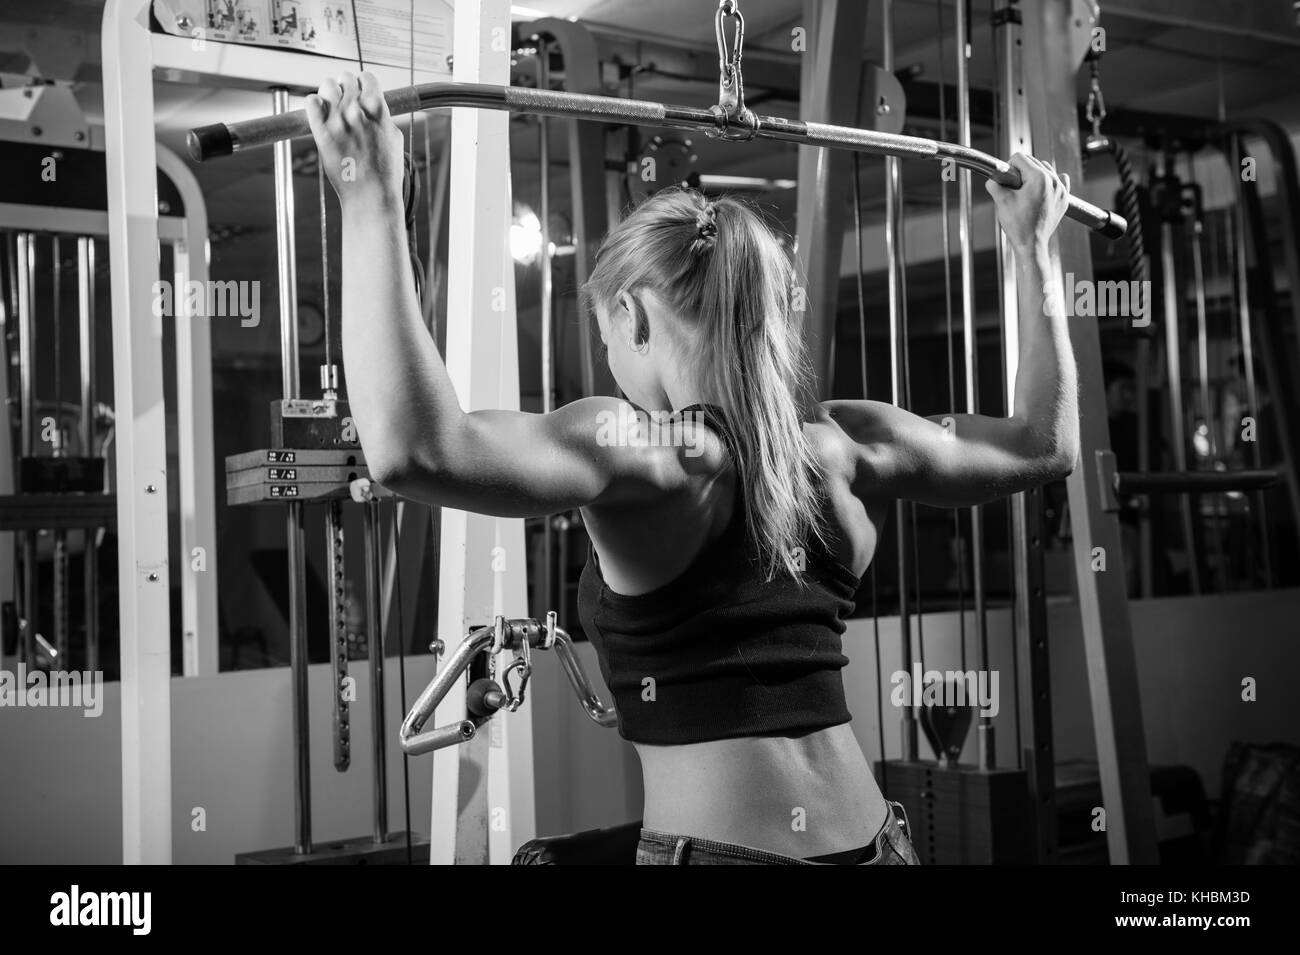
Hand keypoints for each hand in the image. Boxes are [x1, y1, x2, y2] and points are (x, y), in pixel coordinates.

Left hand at [305, 71, 404, 208]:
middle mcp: (357, 112)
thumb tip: (375, 106)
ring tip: (330, 106)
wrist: (371, 196)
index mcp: (378, 111)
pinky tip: (318, 111)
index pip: (367, 78)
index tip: (360, 91)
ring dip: (328, 92)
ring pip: (327, 86)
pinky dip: (313, 103)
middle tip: (344, 100)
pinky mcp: (322, 133)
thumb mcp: (394, 139)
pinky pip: (310, 102)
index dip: (363, 83)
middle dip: (345, 86)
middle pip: (345, 78)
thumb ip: (383, 117)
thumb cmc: (385, 173)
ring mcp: (338, 122)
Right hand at [985, 153, 1070, 252]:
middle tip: (1014, 188)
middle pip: (1033, 161)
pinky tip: (1041, 190)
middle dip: (1021, 171)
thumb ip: (994, 184)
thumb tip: (993, 179)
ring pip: (1046, 169)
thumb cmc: (1019, 226)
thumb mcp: (1001, 201)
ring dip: (1034, 175)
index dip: (1008, 167)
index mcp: (1038, 178)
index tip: (1006, 180)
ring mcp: (1061, 190)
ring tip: (1025, 192)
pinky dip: (1050, 181)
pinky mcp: (1064, 199)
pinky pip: (1059, 180)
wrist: (1031, 245)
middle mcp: (1053, 180)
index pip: (1020, 158)